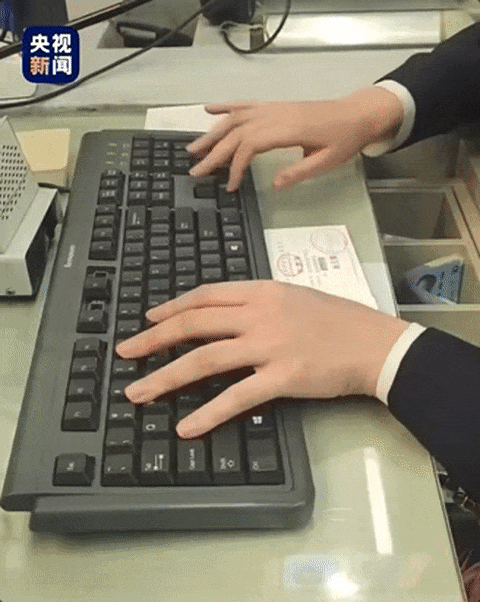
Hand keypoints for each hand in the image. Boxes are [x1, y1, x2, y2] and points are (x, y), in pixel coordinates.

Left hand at [116, 281, 408, 437]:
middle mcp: (259, 314)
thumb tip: (230, 314)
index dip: (172, 308)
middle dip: (153, 339)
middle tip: (126, 353)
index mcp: (262, 290)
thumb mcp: (296, 297)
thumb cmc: (339, 320)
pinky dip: (208, 413)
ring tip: (138, 392)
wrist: (375, 343)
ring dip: (166, 377)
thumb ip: (260, 303)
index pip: (205, 295)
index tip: (149, 319)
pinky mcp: (282, 377)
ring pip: (205, 359)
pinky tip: (187, 427)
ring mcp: (269, 345)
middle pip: (194, 323)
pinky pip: (237, 397)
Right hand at [187, 87, 402, 190]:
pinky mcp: (274, 106)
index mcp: (288, 129)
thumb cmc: (344, 140)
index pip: (251, 146)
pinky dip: (225, 107)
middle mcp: (276, 115)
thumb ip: (299, 172)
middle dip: (214, 153)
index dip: (236, 166)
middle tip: (195, 171)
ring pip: (235, 118)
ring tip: (194, 149)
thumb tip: (273, 184)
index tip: (230, 186)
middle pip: (236, 132)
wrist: (357, 114)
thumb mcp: (327, 162)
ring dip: (212, 133)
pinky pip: (245, 104)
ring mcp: (273, 108)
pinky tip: (209, 110)